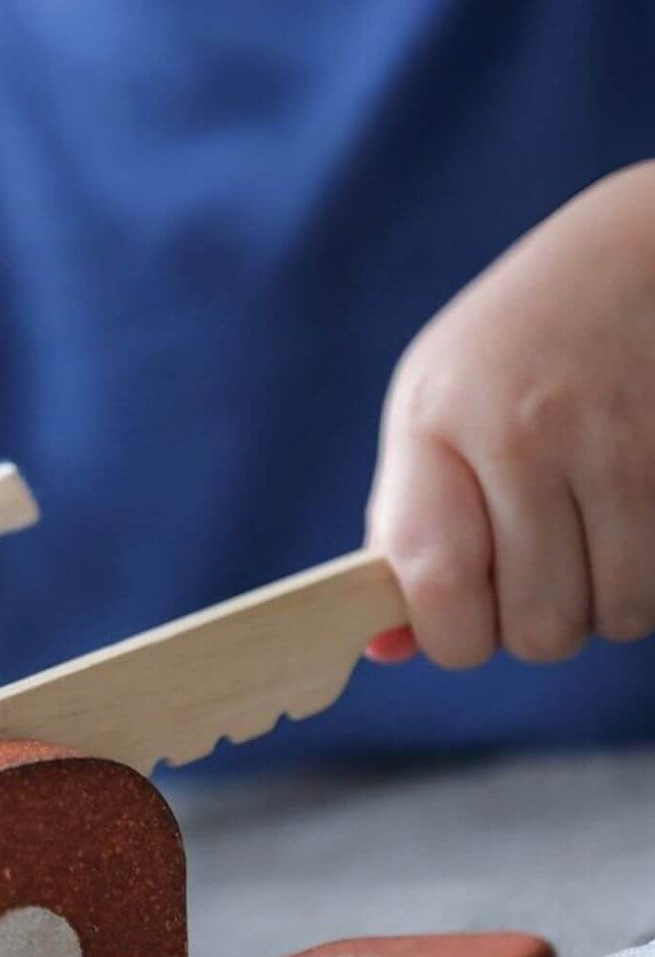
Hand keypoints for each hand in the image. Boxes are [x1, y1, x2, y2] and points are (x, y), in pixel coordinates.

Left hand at [366, 162, 654, 667]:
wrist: (646, 250)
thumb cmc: (512, 348)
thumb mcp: (429, 411)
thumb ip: (402, 529)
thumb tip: (385, 651)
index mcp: (441, 422)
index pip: (439, 584)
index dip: (450, 636)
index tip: (458, 622)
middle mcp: (532, 434)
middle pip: (536, 627)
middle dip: (532, 623)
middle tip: (533, 570)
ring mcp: (627, 446)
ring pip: (617, 616)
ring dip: (601, 602)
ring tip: (587, 536)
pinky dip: (649, 578)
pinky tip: (632, 521)